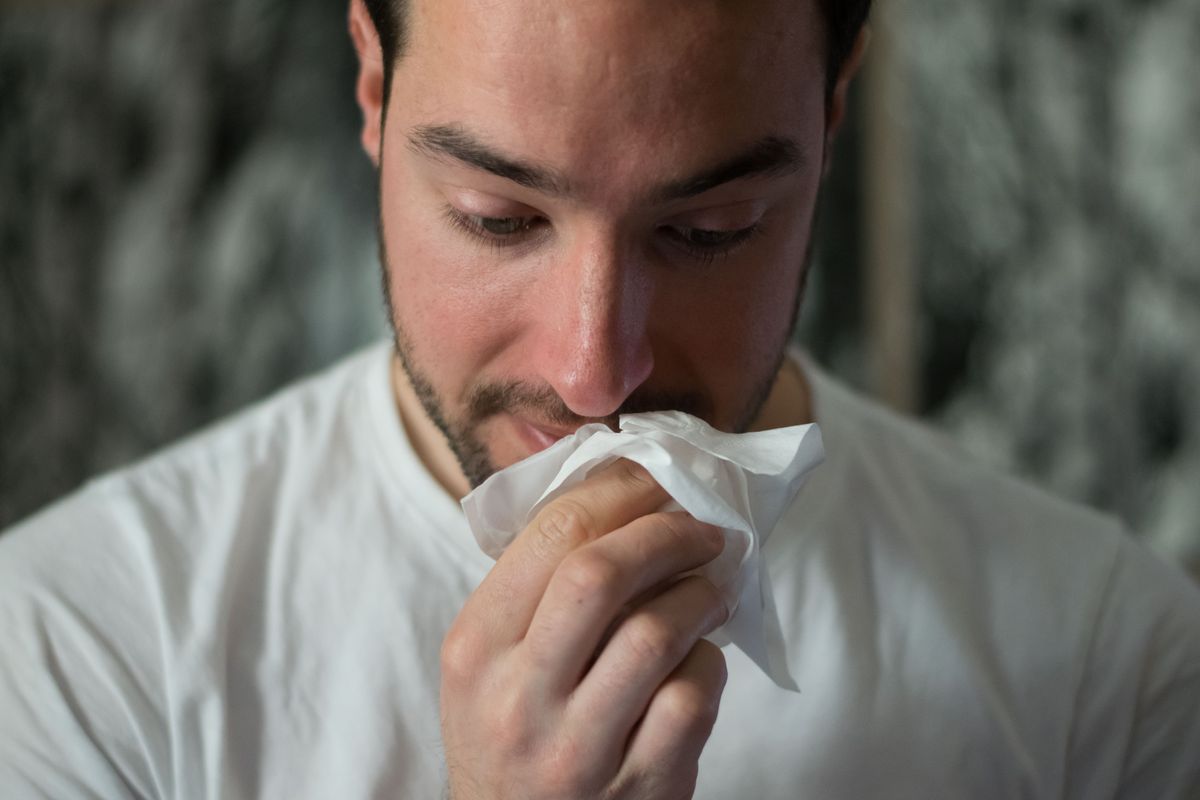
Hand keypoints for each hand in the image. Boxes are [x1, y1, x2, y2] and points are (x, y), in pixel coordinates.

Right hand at [440, 459, 729, 799]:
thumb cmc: (510, 730)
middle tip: (702, 527)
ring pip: (656, 634)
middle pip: (600, 574)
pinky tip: (699, 656)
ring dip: (700, 594)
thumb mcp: (488, 660)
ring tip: (712, 586)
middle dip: (666, 533)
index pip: (551, 534)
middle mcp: (518, 697)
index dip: (620, 490)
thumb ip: (536, 586)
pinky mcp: (639, 786)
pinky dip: (709, 662)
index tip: (658, 478)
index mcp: (475, 647)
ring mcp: (578, 748)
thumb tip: (626, 494)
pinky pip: (693, 697)